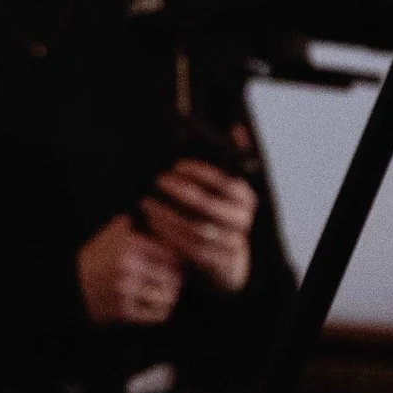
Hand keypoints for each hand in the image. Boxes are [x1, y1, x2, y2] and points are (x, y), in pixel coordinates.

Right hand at [78, 213, 182, 325]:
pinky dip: (162, 311)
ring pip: (168, 296)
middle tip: (176, 279)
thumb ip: (130, 223)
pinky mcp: (123, 311)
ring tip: (168, 293)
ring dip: (170, 295)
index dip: (177, 259)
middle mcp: (128, 266)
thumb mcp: (108, 234)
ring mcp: (125, 290)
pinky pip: (157, 314)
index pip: (170, 253)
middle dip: (176, 279)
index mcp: (127, 244)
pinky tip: (158, 306)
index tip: (177, 262)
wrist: (70, 285)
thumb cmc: (95, 258)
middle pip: (173, 276)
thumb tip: (154, 212)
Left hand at [139, 159, 257, 293]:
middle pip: (211, 207)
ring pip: (198, 230)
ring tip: (147, 203)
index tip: (176, 165)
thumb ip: (230, 155)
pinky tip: (151, 225)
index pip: (227, 184)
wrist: (226, 255)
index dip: (201, 174)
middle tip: (158, 181)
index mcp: (245, 199)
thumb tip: (237, 128)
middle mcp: (242, 222)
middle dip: (183, 193)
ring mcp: (231, 245)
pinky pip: (192, 251)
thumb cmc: (216, 209)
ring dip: (169, 216)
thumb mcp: (223, 183)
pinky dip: (170, 238)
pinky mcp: (217, 264)